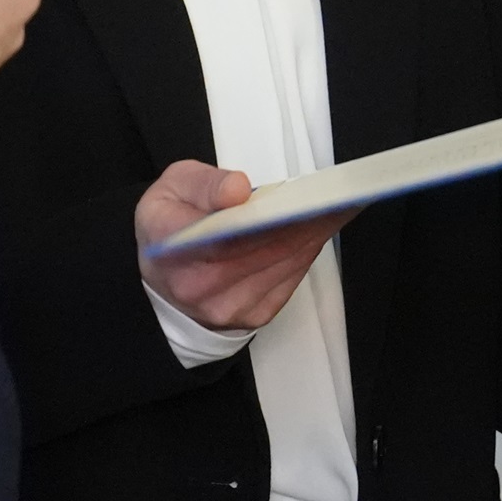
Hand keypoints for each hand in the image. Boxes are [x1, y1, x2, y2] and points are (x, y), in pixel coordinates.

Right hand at [136, 159, 351, 334]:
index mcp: (172, 247)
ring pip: (283, 264)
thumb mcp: (172, 187)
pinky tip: (320, 228)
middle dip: (304, 219)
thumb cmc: (171, 224)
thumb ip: (204, 184)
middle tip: (337, 193)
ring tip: (336, 204)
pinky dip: (307, 252)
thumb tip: (237, 191)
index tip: (303, 197)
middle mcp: (198, 287)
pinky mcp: (252, 316)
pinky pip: (290, 280)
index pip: (226, 234)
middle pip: (264, 249)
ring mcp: (227, 307)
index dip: (270, 216)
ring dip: (314, 234)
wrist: (164, 274)